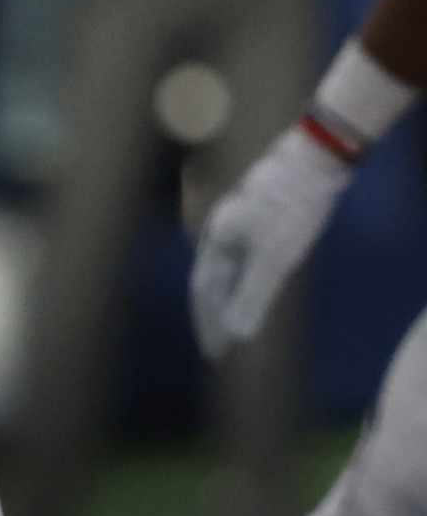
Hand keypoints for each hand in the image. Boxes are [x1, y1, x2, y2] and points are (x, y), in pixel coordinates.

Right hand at [191, 125, 351, 361]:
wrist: (311, 162)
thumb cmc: (287, 211)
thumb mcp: (273, 258)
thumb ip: (252, 295)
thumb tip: (237, 334)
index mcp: (216, 243)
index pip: (204, 292)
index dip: (208, 324)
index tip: (214, 354)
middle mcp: (221, 233)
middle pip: (212, 282)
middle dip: (213, 315)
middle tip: (220, 345)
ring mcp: (239, 223)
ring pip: (228, 269)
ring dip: (228, 297)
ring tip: (234, 320)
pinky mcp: (260, 216)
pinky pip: (244, 258)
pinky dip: (245, 280)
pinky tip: (256, 284)